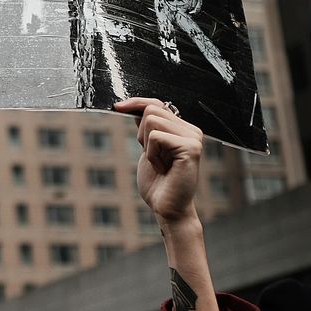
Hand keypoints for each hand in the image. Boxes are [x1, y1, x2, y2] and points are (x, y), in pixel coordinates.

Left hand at [114, 97, 202, 224]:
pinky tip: (162, 168)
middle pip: (152, 109)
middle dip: (141, 134)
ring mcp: (193, 137)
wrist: (167, 207)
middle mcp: (191, 130)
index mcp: (182, 128)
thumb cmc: (157, 183)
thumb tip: (132, 106)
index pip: (157, 103)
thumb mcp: (148, 149)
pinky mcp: (190, 147)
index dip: (136, 103)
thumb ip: (146, 129)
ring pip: (152, 120)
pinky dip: (151, 154)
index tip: (117, 107)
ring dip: (147, 146)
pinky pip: (156, 137)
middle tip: (152, 156)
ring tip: (159, 163)